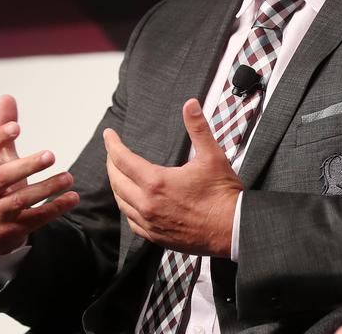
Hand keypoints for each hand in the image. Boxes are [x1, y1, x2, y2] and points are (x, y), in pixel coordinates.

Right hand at [0, 95, 78, 254]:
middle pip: (1, 178)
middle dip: (26, 166)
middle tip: (51, 154)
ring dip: (47, 188)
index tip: (16, 127)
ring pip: (20, 200)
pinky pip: (35, 219)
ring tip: (69, 177)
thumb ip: (3, 130)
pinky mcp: (13, 229)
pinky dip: (55, 208)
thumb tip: (7, 96)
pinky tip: (73, 197)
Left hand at [104, 98, 242, 256]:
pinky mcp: (156, 236)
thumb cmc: (223, 194)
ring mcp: (150, 222)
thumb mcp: (212, 156)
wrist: (232, 229)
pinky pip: (131, 222)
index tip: (109, 135)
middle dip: (112, 163)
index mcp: (157, 182)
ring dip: (117, 185)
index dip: (113, 145)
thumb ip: (198, 128)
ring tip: (118, 174)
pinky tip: (132, 203)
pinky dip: (127, 208)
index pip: (123, 160)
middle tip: (113, 152)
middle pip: (116, 181)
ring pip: (121, 202)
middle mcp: (148, 204)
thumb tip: (190, 105)